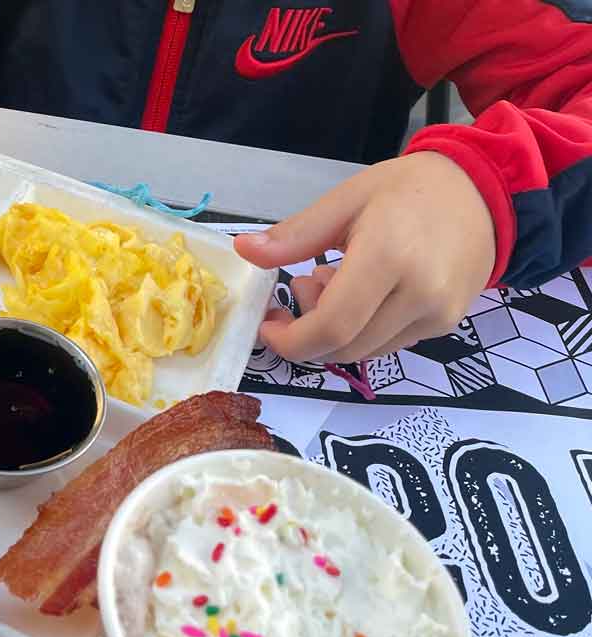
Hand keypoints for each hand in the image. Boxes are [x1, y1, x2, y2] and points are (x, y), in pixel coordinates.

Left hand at [233, 152, 495, 361]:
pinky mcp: (445, 325)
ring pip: (364, 352)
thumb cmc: (411, 189)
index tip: (269, 324)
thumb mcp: (347, 200)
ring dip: (334, 332)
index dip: (290, 339)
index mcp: (389, 257)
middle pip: (343, 348)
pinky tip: (365, 293)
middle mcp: (418, 294)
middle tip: (304, 287)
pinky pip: (388, 344)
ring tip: (335, 283)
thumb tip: (243, 251)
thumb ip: (295, 235)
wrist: (487, 191)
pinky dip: (361, 330)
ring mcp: (437, 315)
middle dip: (307, 333)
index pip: (331, 327)